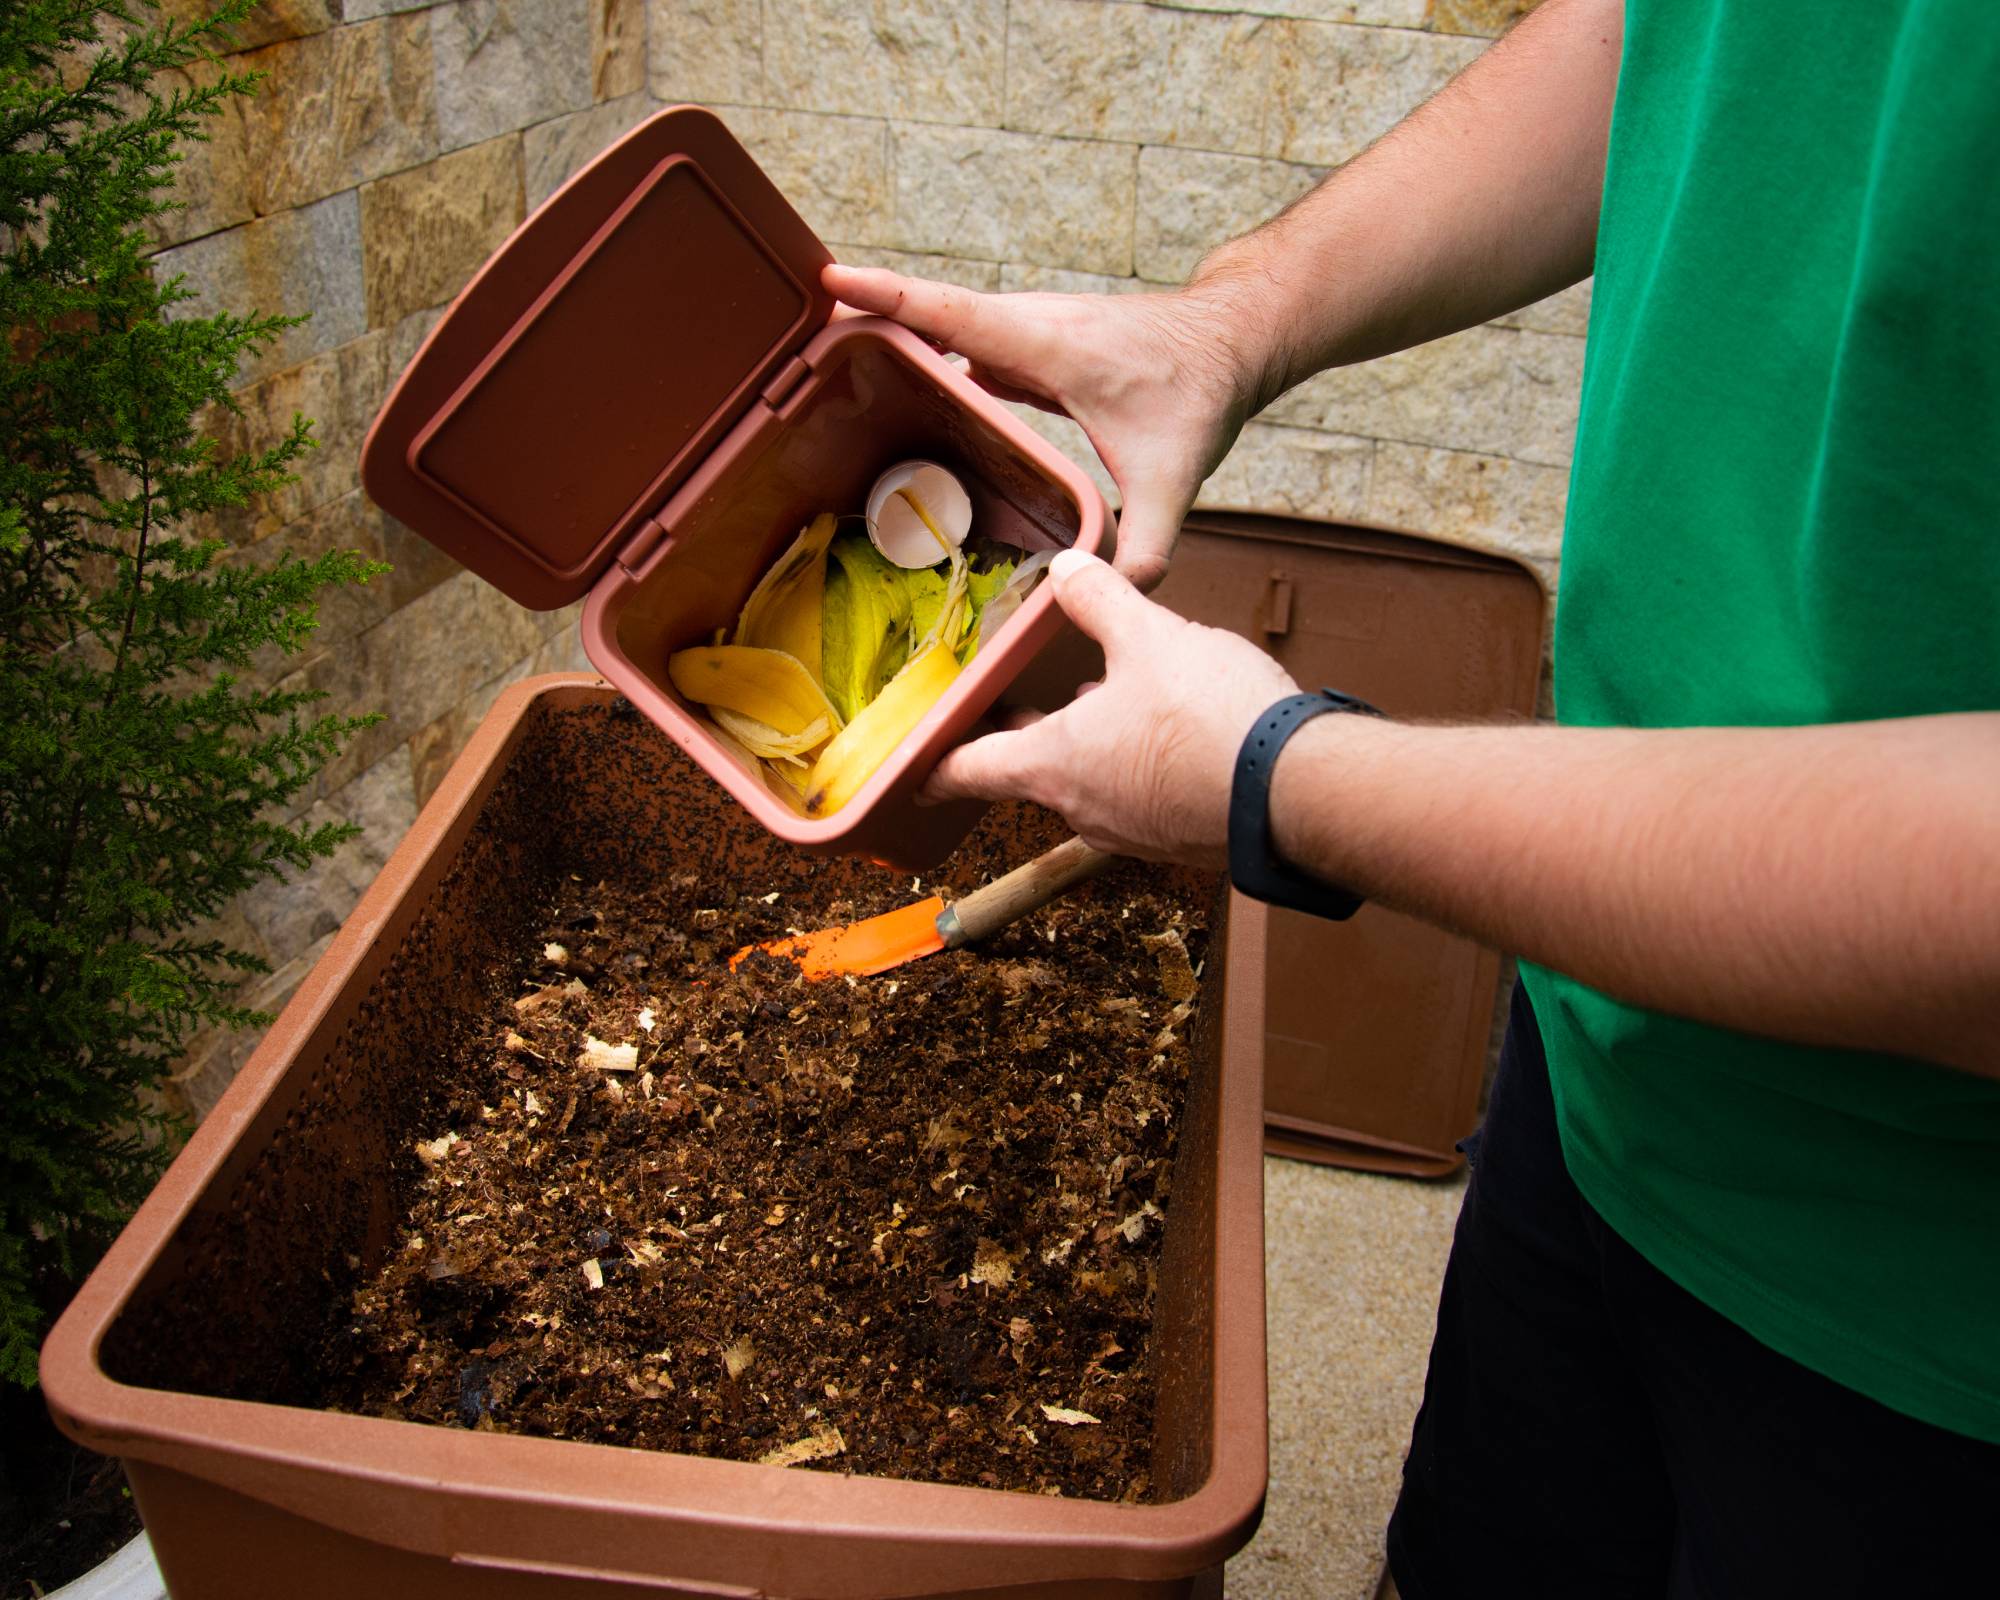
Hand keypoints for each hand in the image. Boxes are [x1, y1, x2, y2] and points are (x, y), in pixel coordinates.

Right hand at [822, 263, 1262, 590]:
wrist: (1231, 339)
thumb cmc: (1200, 389)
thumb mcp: (1174, 474)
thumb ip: (1148, 539)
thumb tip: (1121, 592)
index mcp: (1043, 343)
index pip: (948, 311)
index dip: (888, 294)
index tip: (830, 279)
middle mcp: (1026, 325)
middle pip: (929, 314)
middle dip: (867, 317)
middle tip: (802, 343)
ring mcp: (1027, 331)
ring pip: (945, 327)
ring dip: (895, 336)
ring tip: (831, 363)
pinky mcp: (1031, 345)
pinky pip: (965, 345)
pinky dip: (931, 357)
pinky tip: (905, 391)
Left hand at [920, 551, 1297, 866]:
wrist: (1297, 792)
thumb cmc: (1210, 720)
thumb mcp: (1149, 637)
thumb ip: (1101, 599)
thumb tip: (1068, 568)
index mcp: (1054, 763)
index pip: (971, 770)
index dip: (936, 764)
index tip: (914, 768)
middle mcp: (1084, 807)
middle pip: (1034, 772)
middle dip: (1027, 737)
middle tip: (1020, 708)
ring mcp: (1133, 830)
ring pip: (1091, 783)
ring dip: (1090, 745)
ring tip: (1104, 698)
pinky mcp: (1180, 838)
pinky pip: (1141, 796)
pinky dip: (1138, 763)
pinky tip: (1169, 728)